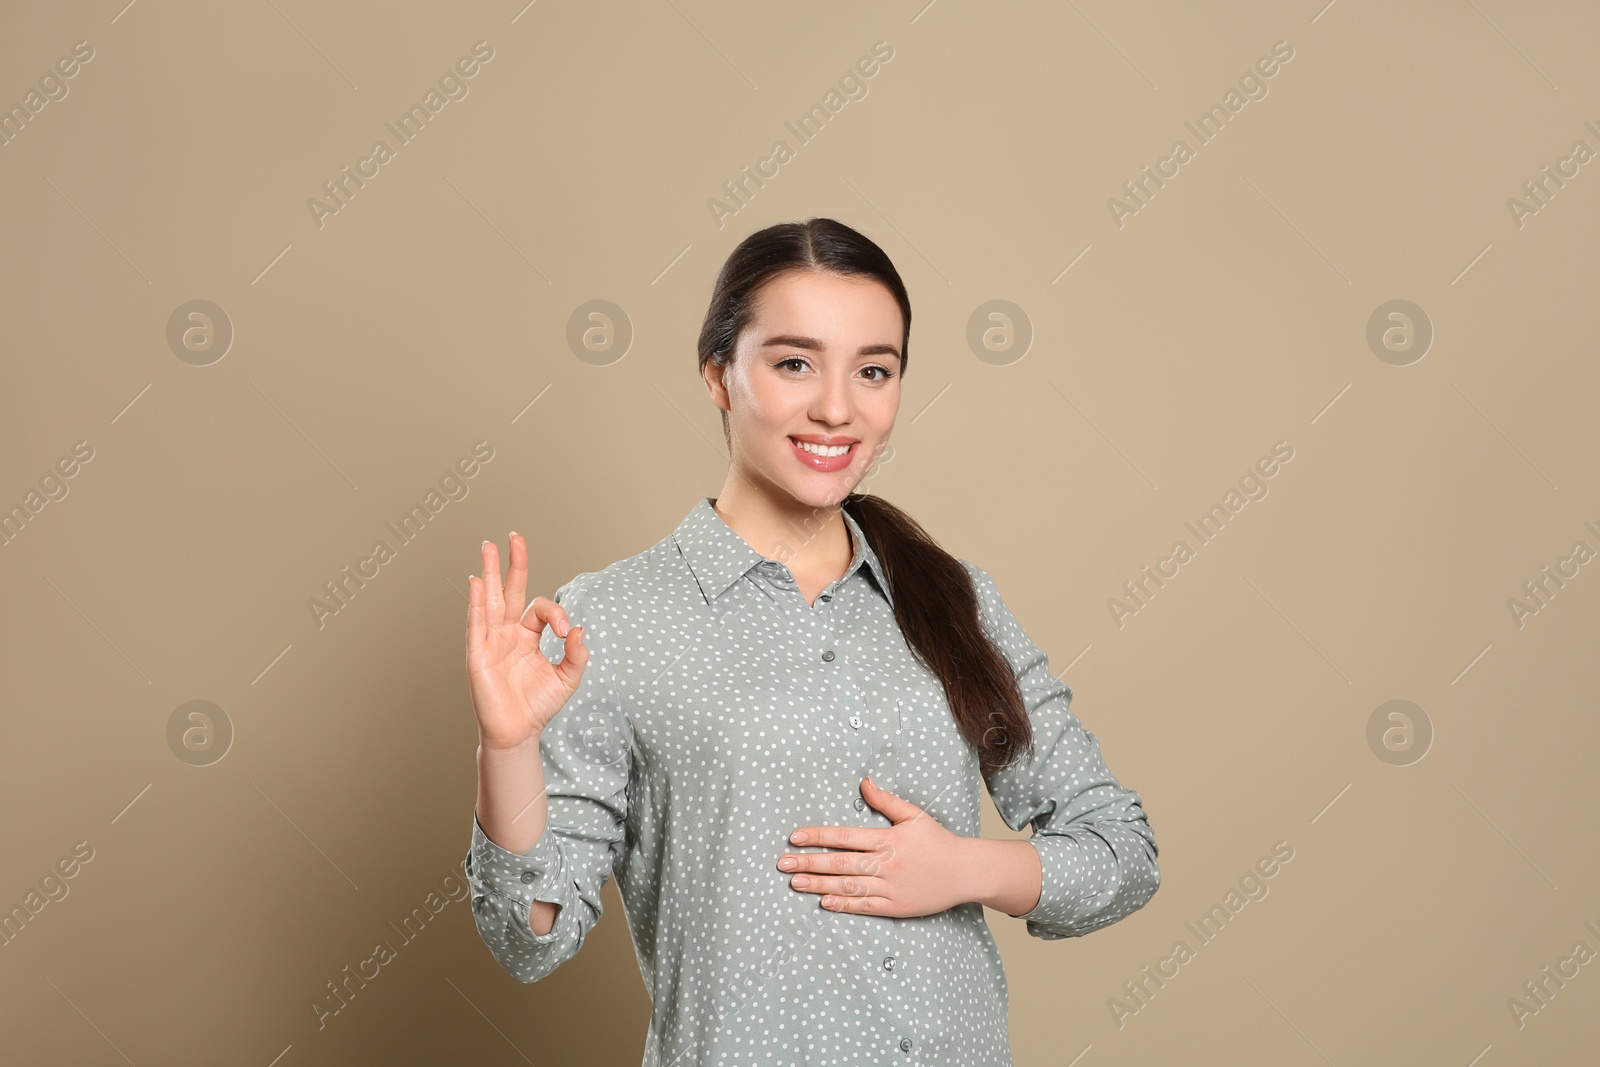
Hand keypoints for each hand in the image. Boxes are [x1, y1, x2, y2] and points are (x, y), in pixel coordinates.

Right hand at [465, 533, 588, 750]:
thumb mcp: (568, 678)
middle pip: (510, 591)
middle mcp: (507, 633)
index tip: (565, 631)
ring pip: (490, 600)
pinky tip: (477, 582)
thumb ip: (576, 653)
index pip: (540, 609)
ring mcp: (490, 641)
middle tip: (513, 536)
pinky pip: (476, 624)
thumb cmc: (538, 705)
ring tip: (487, 547)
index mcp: (528, 636)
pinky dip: (476, 602)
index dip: (555, 613)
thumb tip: (578, 628)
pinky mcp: (477, 654)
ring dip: (489, 572)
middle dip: (513, 564)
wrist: (518, 733)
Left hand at [777, 775, 974, 916]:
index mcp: (887, 839)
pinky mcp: (896, 907)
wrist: (964, 872)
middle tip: (783, 864)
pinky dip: (843, 904)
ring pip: (848, 886)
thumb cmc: (937, 842)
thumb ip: (886, 800)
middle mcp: (886, 864)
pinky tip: (824, 901)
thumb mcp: (913, 815)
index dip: (817, 837)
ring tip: (796, 883)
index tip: (794, 838)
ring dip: (819, 884)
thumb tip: (864, 782)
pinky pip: (864, 906)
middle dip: (809, 863)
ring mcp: (890, 888)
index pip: (845, 837)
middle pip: (840, 863)